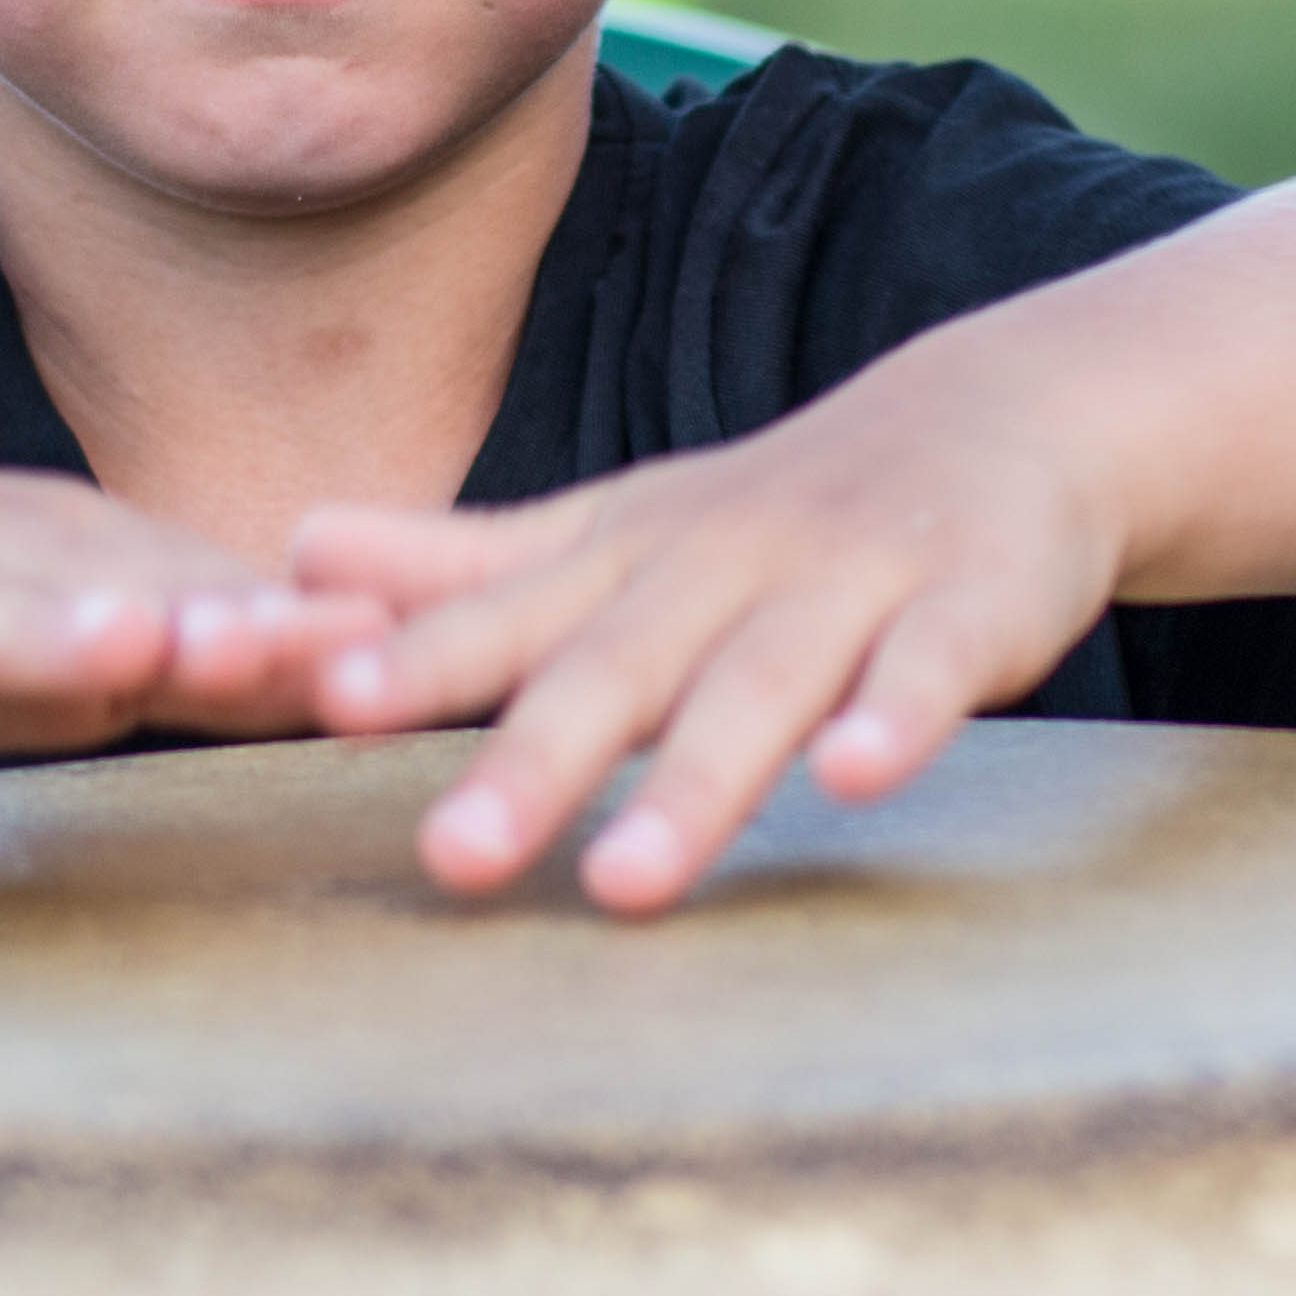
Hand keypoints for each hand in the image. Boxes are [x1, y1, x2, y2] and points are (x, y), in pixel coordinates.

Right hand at [0, 456, 386, 765]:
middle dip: (198, 614)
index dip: (278, 615)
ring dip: (56, 626)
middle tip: (292, 638)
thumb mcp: (66, 650)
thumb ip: (199, 666)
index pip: (189, 584)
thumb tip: (365, 680)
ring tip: (137, 645)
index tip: (377, 643)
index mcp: (69, 554)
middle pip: (99, 586)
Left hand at [293, 364, 1122, 913]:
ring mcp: (847, 582)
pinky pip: (929, 668)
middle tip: (450, 857)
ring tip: (626, 882)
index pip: (508, 615)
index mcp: (628, 559)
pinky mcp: (967, 604)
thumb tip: (293, 556)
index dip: (416, 656)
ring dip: (696, 781)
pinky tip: (854, 780)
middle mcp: (721, 567)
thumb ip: (463, 565)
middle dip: (534, 761)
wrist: (1001, 414)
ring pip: (761, 685)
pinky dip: (894, 720)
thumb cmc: (774, 514)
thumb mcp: (613, 528)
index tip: (315, 699)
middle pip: (619, 668)